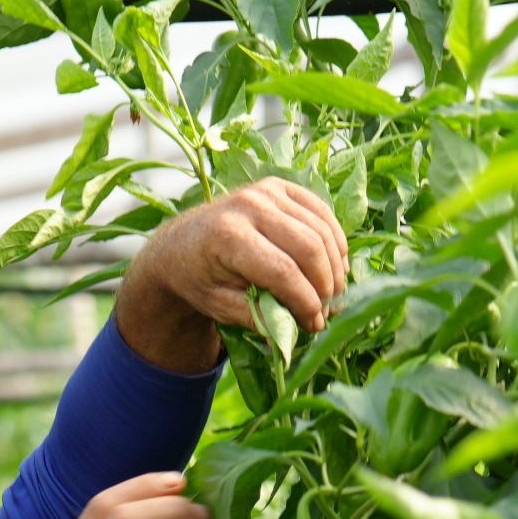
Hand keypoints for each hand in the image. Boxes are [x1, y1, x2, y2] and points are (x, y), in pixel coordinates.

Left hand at [114, 179, 351, 371]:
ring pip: (321, 230)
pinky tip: (335, 266)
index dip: (306, 302)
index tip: (315, 325)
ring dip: (335, 266)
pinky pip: (321, 212)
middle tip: (327, 312)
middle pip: (309, 247)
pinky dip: (335, 241)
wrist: (182, 244)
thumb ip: (256, 317)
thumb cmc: (199, 279)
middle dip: (325, 285)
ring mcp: (265, 191)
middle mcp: (248, 205)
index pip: (283, 271)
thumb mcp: (219, 306)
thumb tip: (293, 332)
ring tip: (332, 295)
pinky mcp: (279, 186)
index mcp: (227, 236)